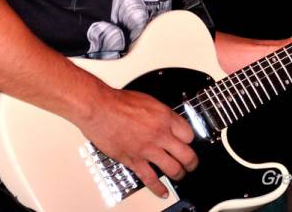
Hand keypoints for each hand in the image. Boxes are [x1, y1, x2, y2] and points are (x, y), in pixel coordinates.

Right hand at [81, 84, 197, 198]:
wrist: (100, 108)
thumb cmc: (118, 102)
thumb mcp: (147, 100)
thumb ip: (159, 114)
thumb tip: (165, 120)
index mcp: (164, 117)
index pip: (189, 134)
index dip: (190, 140)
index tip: (188, 143)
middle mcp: (159, 134)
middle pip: (186, 154)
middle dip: (191, 162)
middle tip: (191, 164)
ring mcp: (148, 149)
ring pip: (173, 169)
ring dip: (179, 174)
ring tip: (179, 175)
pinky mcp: (134, 161)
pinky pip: (151, 179)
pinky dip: (159, 189)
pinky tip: (163, 191)